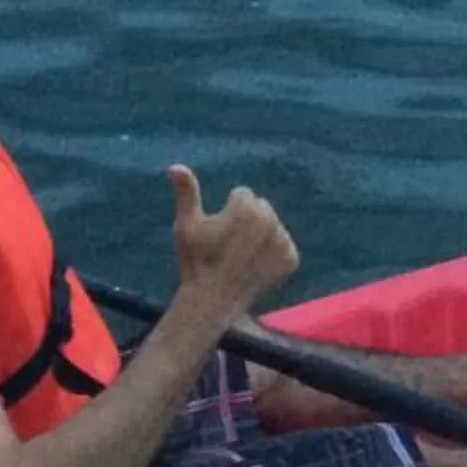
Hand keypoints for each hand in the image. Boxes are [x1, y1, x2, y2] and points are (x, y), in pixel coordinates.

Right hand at [169, 164, 299, 320]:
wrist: (212, 301)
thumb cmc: (195, 261)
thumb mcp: (186, 225)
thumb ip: (186, 192)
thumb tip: (175, 166)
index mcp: (245, 207)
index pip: (242, 195)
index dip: (227, 212)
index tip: (218, 232)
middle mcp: (269, 220)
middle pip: (261, 207)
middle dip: (247, 220)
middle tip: (230, 244)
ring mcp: (283, 241)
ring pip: (273, 226)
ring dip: (260, 236)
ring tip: (242, 257)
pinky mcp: (291, 259)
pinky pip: (284, 246)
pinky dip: (272, 255)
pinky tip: (255, 266)